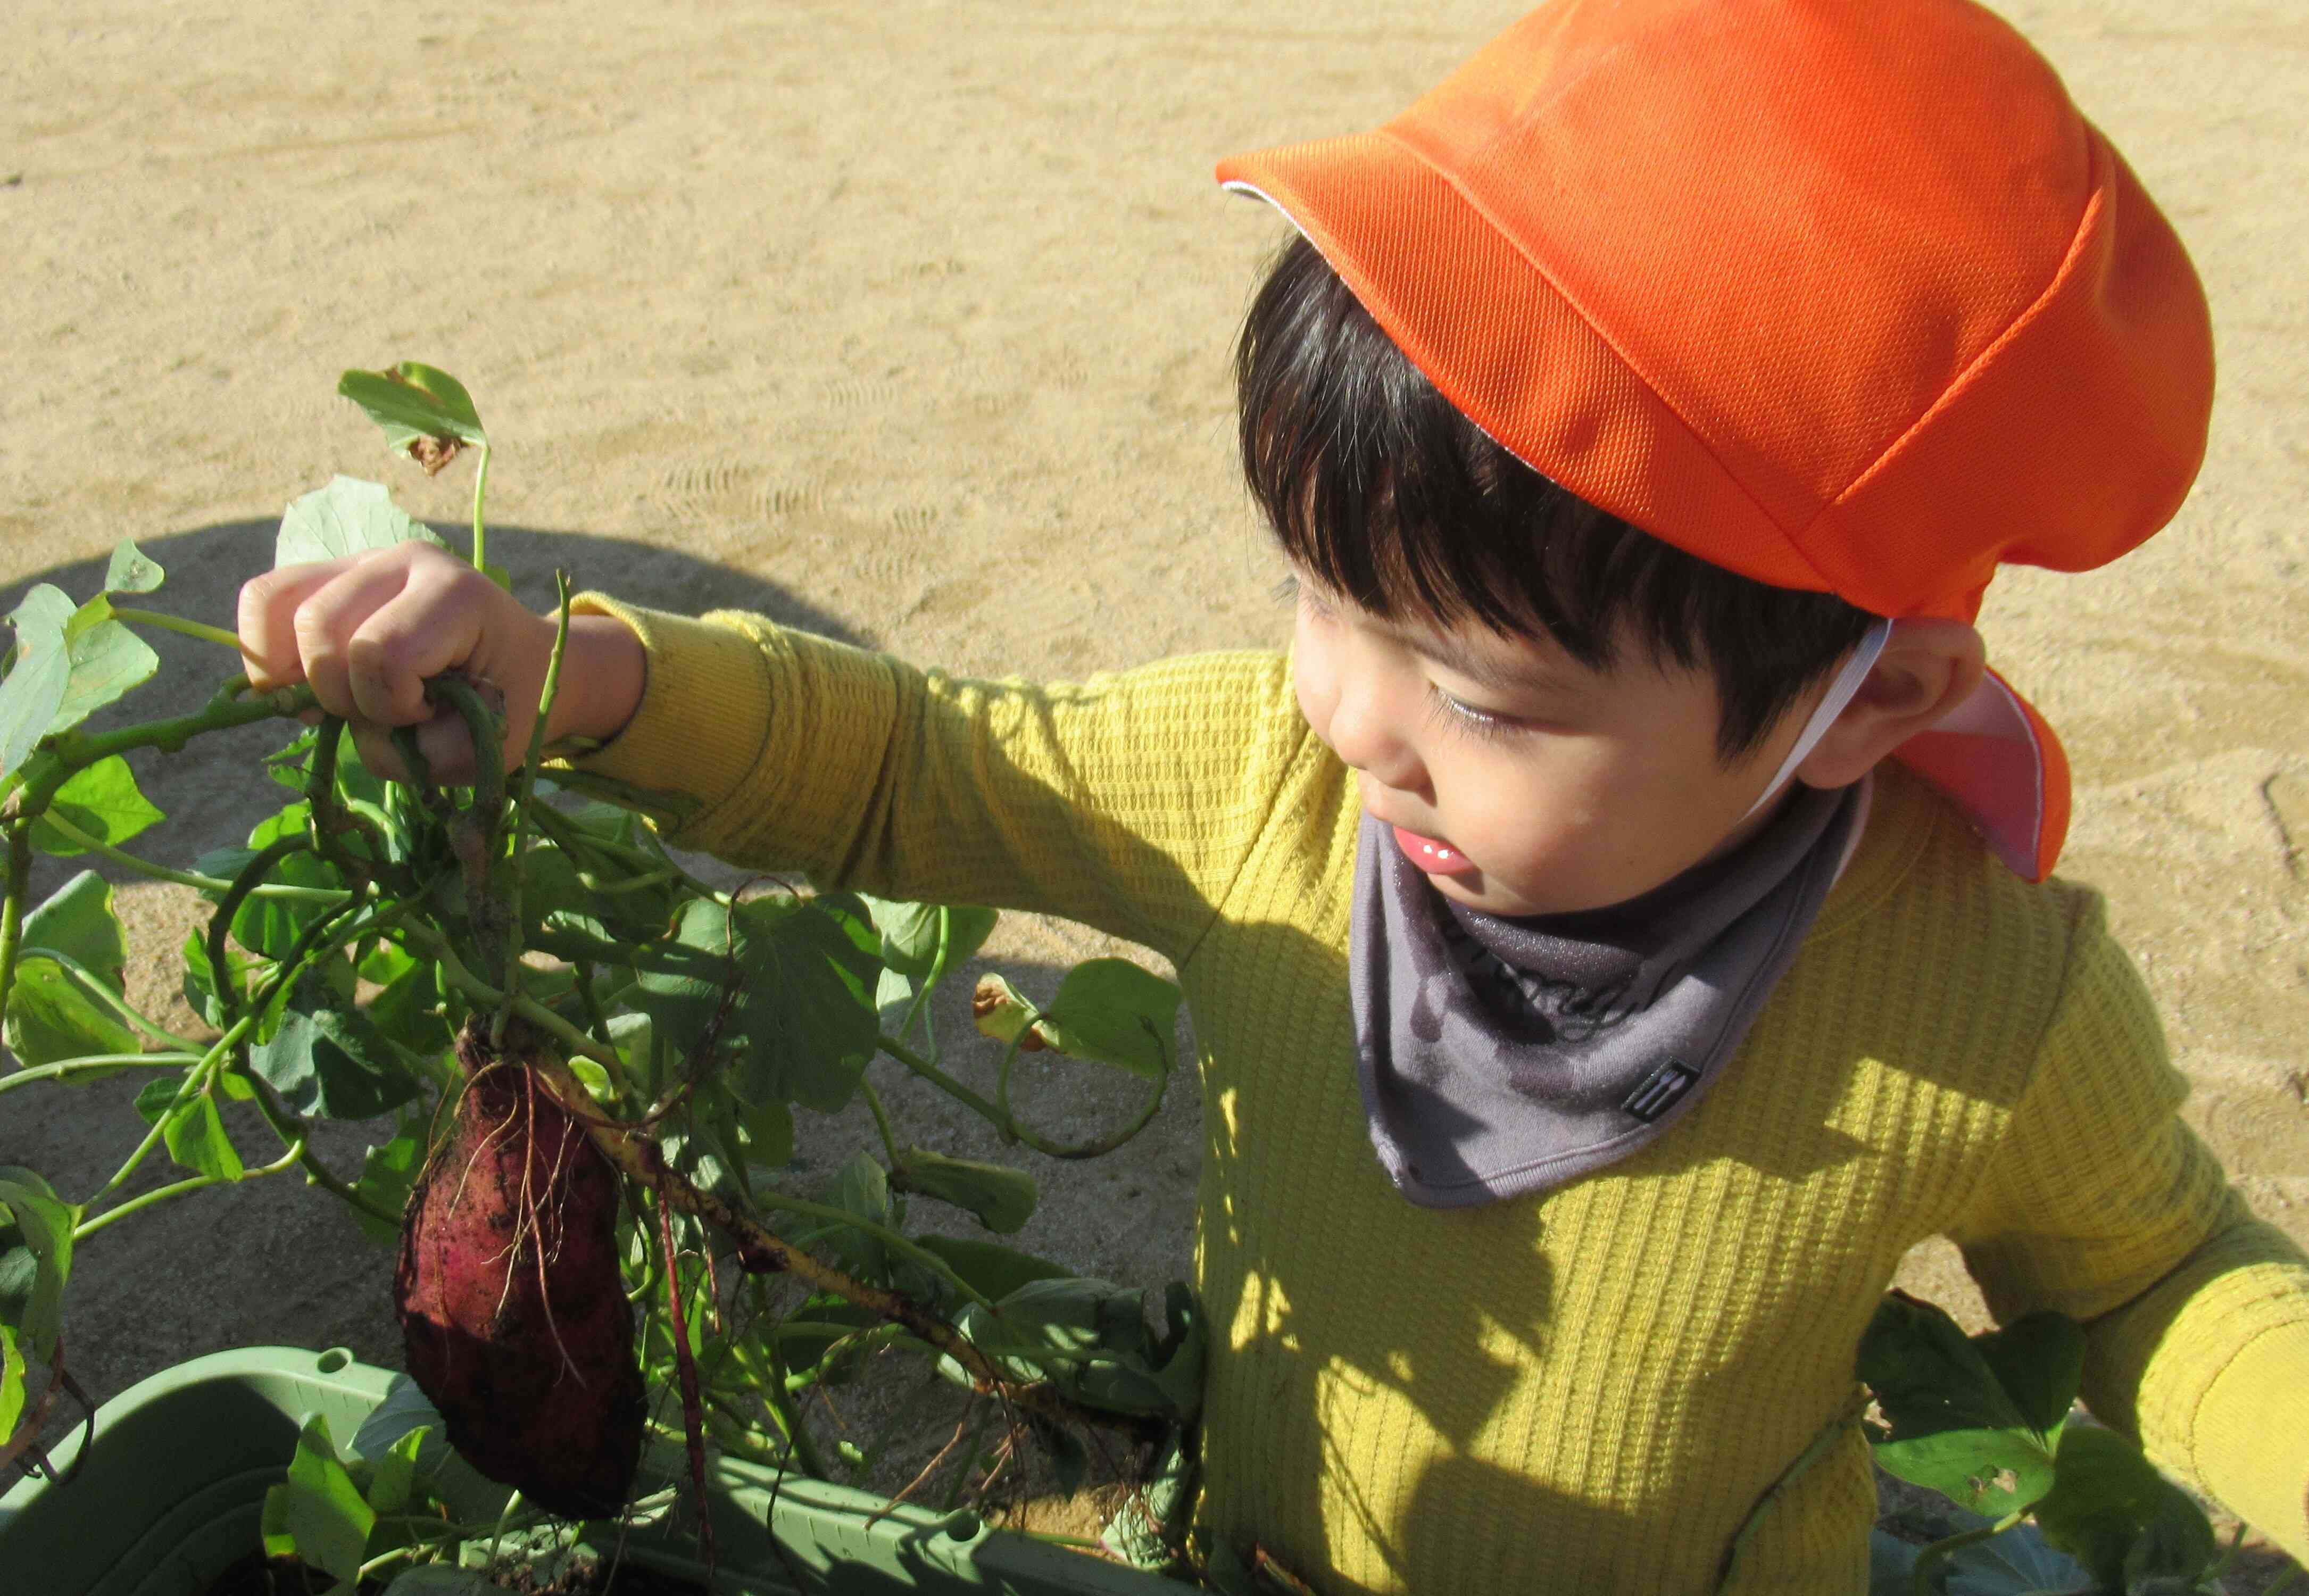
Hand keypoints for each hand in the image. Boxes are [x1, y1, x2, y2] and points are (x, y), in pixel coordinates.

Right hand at [236, 542, 638, 785]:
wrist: (522, 665)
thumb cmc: (509, 704)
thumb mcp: (483, 747)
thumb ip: (414, 754)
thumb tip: (349, 729)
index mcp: (457, 595)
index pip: (380, 652)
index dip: (390, 705)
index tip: (429, 715)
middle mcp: (406, 561)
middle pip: (318, 626)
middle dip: (340, 693)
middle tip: (388, 711)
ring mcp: (364, 560)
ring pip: (275, 608)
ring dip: (299, 674)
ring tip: (347, 696)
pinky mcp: (331, 573)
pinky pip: (263, 602)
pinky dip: (272, 655)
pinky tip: (315, 681)